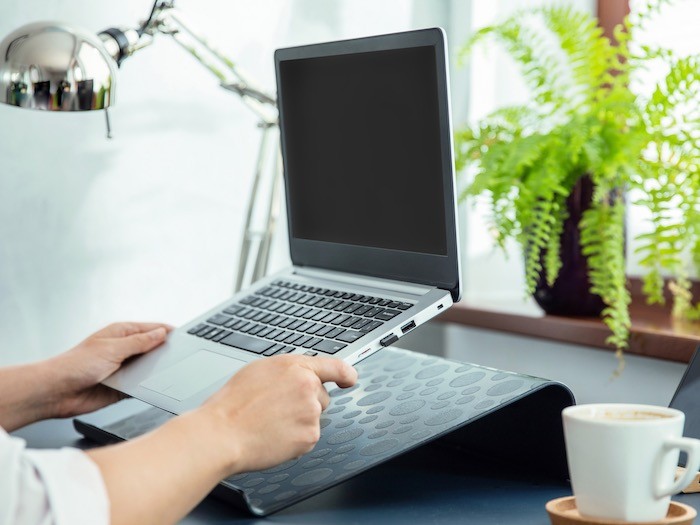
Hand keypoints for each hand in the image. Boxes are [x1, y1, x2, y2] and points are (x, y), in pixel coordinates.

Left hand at [45, 322, 172, 417]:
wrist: (57, 392)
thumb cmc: (75, 365)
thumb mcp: (112, 349)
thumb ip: (139, 342)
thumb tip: (160, 333)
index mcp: (121, 333)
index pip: (152, 329)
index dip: (168, 332)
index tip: (184, 337)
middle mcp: (124, 350)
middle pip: (153, 349)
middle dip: (165, 353)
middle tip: (181, 356)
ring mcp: (124, 368)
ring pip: (149, 368)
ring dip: (156, 371)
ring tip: (169, 372)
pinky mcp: (123, 387)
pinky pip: (142, 386)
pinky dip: (149, 386)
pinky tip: (155, 387)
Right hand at [87, 354, 356, 524]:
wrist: (221, 433)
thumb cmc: (231, 404)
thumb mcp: (259, 371)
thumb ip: (286, 371)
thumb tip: (298, 374)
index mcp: (294, 366)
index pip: (333, 366)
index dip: (346, 373)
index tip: (351, 379)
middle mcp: (308, 386)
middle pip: (322, 397)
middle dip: (307, 404)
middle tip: (278, 411)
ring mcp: (311, 411)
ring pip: (315, 418)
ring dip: (300, 422)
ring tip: (271, 424)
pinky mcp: (309, 436)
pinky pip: (308, 438)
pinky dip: (295, 440)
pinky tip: (274, 437)